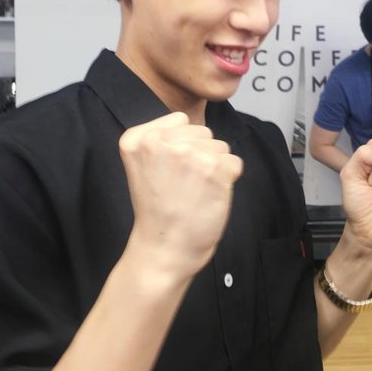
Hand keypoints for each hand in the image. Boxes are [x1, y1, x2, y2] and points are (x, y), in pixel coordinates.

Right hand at [119, 112, 242, 278]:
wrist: (164, 250)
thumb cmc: (158, 210)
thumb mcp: (141, 164)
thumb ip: (160, 138)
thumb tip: (191, 124)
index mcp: (137, 138)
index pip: (180, 120)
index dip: (182, 145)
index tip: (170, 171)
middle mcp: (160, 142)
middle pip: (203, 132)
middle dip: (200, 155)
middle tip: (183, 185)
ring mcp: (188, 154)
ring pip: (220, 147)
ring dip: (215, 168)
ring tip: (195, 192)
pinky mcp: (214, 169)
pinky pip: (234, 163)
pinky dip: (228, 181)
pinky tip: (209, 197)